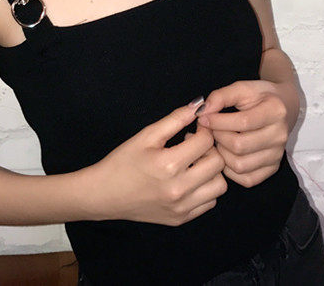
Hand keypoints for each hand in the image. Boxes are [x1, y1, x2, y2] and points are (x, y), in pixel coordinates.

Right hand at [91, 100, 227, 225]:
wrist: (104, 194)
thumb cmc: (123, 161)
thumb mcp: (146, 135)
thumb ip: (175, 119)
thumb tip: (198, 105)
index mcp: (169, 164)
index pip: (206, 142)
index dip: (203, 130)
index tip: (195, 129)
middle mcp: (179, 189)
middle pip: (218, 164)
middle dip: (210, 149)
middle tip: (194, 145)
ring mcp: (181, 208)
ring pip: (219, 186)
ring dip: (211, 171)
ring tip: (194, 163)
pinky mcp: (180, 219)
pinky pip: (209, 203)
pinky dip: (205, 189)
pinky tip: (190, 180)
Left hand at [196, 80, 290, 188]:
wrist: (284, 107)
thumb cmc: (259, 96)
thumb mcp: (242, 88)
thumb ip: (221, 96)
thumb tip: (202, 111)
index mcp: (275, 111)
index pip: (243, 122)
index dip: (218, 121)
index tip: (203, 117)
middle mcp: (280, 136)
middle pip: (240, 146)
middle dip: (217, 137)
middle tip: (209, 129)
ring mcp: (277, 155)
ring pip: (240, 165)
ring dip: (221, 154)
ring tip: (217, 140)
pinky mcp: (272, 168)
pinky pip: (246, 179)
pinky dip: (230, 170)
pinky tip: (225, 153)